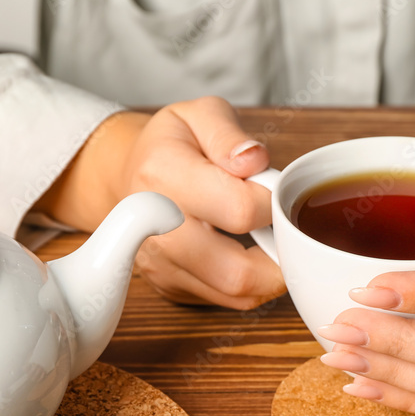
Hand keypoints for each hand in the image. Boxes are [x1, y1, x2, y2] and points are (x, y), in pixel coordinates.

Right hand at [38, 97, 283, 309]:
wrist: (130, 175)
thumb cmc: (171, 145)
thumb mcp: (199, 114)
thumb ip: (228, 134)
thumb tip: (254, 161)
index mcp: (163, 175)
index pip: (239, 209)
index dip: (271, 201)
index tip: (272, 188)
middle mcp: (156, 230)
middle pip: (238, 272)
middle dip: (280, 253)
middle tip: (284, 226)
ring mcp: (162, 266)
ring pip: (237, 294)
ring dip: (270, 272)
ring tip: (270, 238)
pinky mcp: (171, 287)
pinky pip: (227, 300)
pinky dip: (252, 282)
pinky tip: (251, 253)